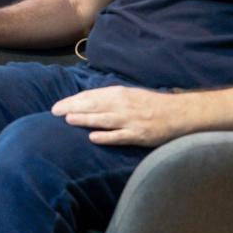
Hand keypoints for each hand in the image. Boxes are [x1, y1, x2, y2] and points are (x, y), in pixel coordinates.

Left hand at [51, 85, 177, 147]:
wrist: (178, 113)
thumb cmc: (150, 104)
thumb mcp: (128, 95)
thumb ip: (108, 97)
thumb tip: (84, 100)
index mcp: (119, 94)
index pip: (91, 96)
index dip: (73, 100)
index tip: (57, 105)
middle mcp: (123, 105)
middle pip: (94, 106)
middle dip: (73, 108)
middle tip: (54, 111)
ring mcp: (131, 121)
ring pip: (104, 119)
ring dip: (86, 119)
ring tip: (68, 120)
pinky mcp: (139, 135)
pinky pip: (120, 136)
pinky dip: (107, 137)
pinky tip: (93, 138)